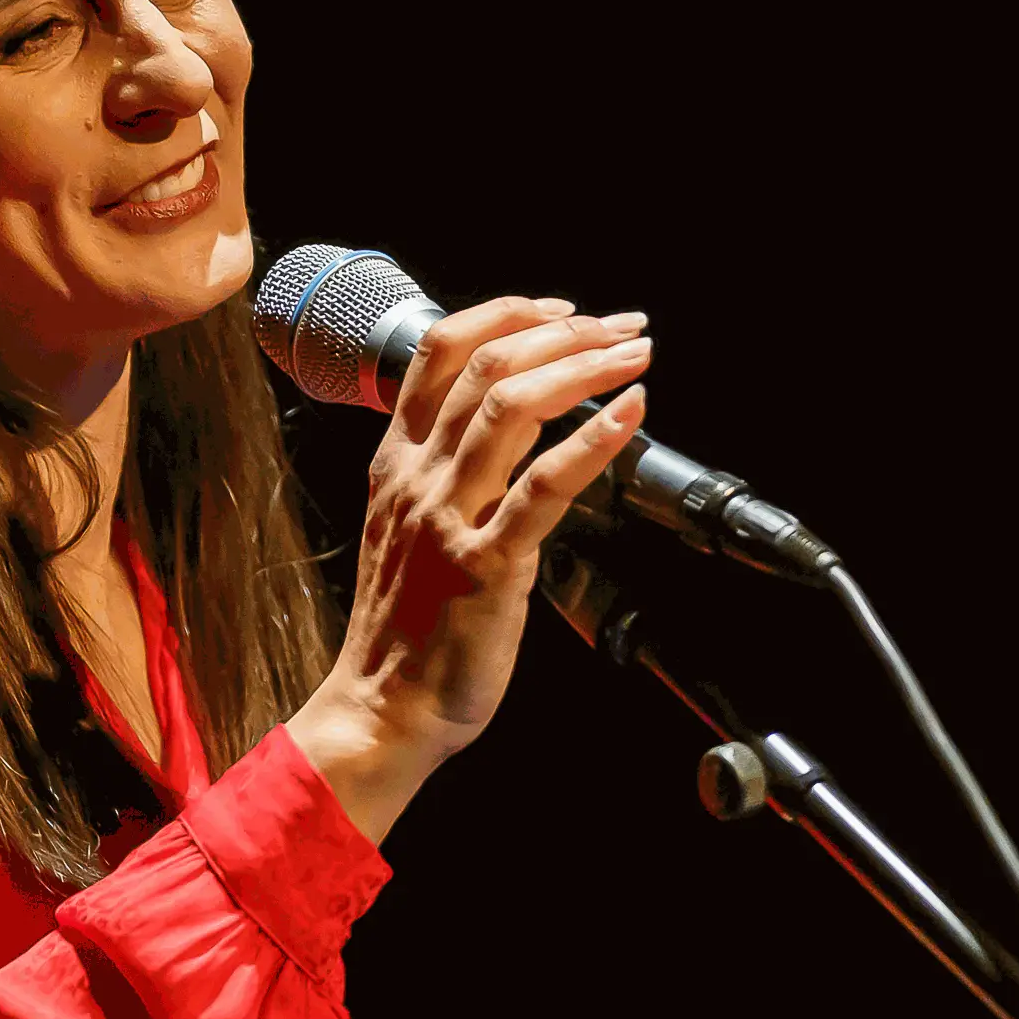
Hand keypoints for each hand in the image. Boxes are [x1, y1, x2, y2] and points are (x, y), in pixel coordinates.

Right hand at [330, 297, 648, 760]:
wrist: (384, 708)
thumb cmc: (405, 625)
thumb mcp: (405, 525)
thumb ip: (442, 469)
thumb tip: (504, 420)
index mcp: (397, 462)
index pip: (439, 352)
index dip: (506, 315)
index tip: (563, 310)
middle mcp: (419, 478)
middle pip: (486, 367)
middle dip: (562, 332)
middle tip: (620, 327)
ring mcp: (448, 518)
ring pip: (511, 408)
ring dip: (583, 368)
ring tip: (634, 355)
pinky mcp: (486, 565)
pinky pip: (542, 486)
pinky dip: (591, 440)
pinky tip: (629, 415)